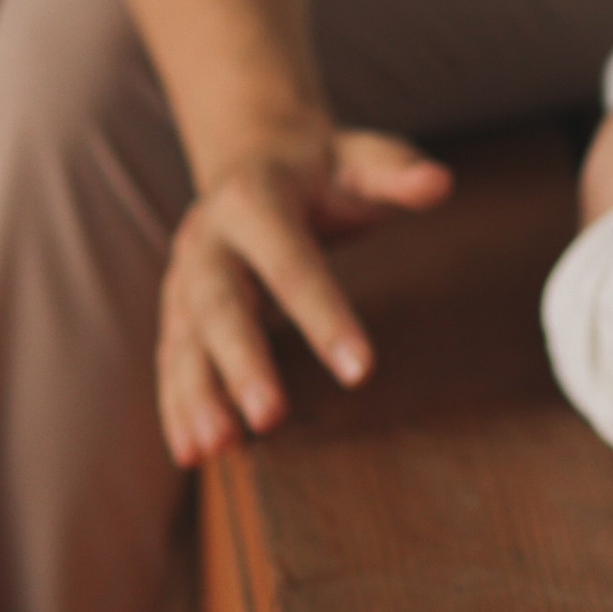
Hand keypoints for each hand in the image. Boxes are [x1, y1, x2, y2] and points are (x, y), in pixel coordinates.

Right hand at [157, 123, 451, 464]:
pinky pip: (173, 360)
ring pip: (185, 340)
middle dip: (242, 364)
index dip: (324, 315)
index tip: (361, 369)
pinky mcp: (178, 311)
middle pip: (220, 305)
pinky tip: (192, 453)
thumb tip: (439, 182)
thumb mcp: (360, 158)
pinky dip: (178, 406)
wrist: (253, 159)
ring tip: (217, 449)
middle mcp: (206, 240)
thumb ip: (394, 172)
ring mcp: (184, 278)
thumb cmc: (323, 170)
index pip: (291, 263)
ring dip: (196, 395)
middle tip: (270, 417)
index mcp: (253, 199)